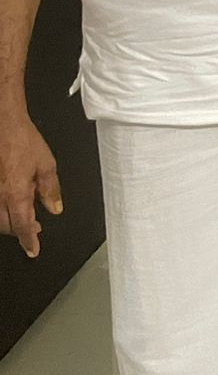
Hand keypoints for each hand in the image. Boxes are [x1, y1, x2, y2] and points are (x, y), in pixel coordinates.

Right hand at [0, 110, 62, 257]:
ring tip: (24, 218)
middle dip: (20, 231)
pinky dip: (1, 209)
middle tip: (34, 231)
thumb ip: (50, 189)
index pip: (23, 226)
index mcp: (16, 194)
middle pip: (6, 225)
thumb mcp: (47, 165)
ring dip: (9, 221)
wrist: (3, 124)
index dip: (29, 241)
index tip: (33, 250)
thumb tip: (54, 208)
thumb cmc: (22, 140)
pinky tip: (9, 203)